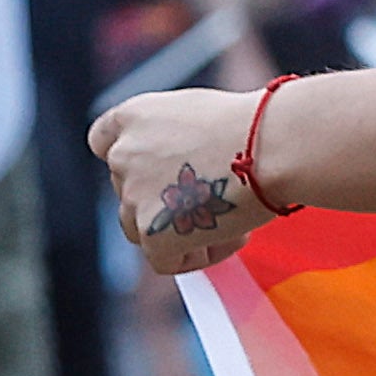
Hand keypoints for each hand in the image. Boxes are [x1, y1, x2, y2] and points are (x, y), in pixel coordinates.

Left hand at [92, 88, 279, 278]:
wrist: (271, 145)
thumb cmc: (254, 126)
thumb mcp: (199, 115)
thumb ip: (174, 139)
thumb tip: (182, 170)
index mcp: (133, 116)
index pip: (104, 142)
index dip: (132, 162)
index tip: (158, 172)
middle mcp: (124, 154)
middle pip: (128, 192)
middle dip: (166, 201)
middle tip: (216, 201)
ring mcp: (133, 195)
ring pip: (141, 229)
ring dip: (178, 231)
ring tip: (230, 222)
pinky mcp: (150, 232)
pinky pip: (165, 260)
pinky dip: (197, 256)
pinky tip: (232, 237)